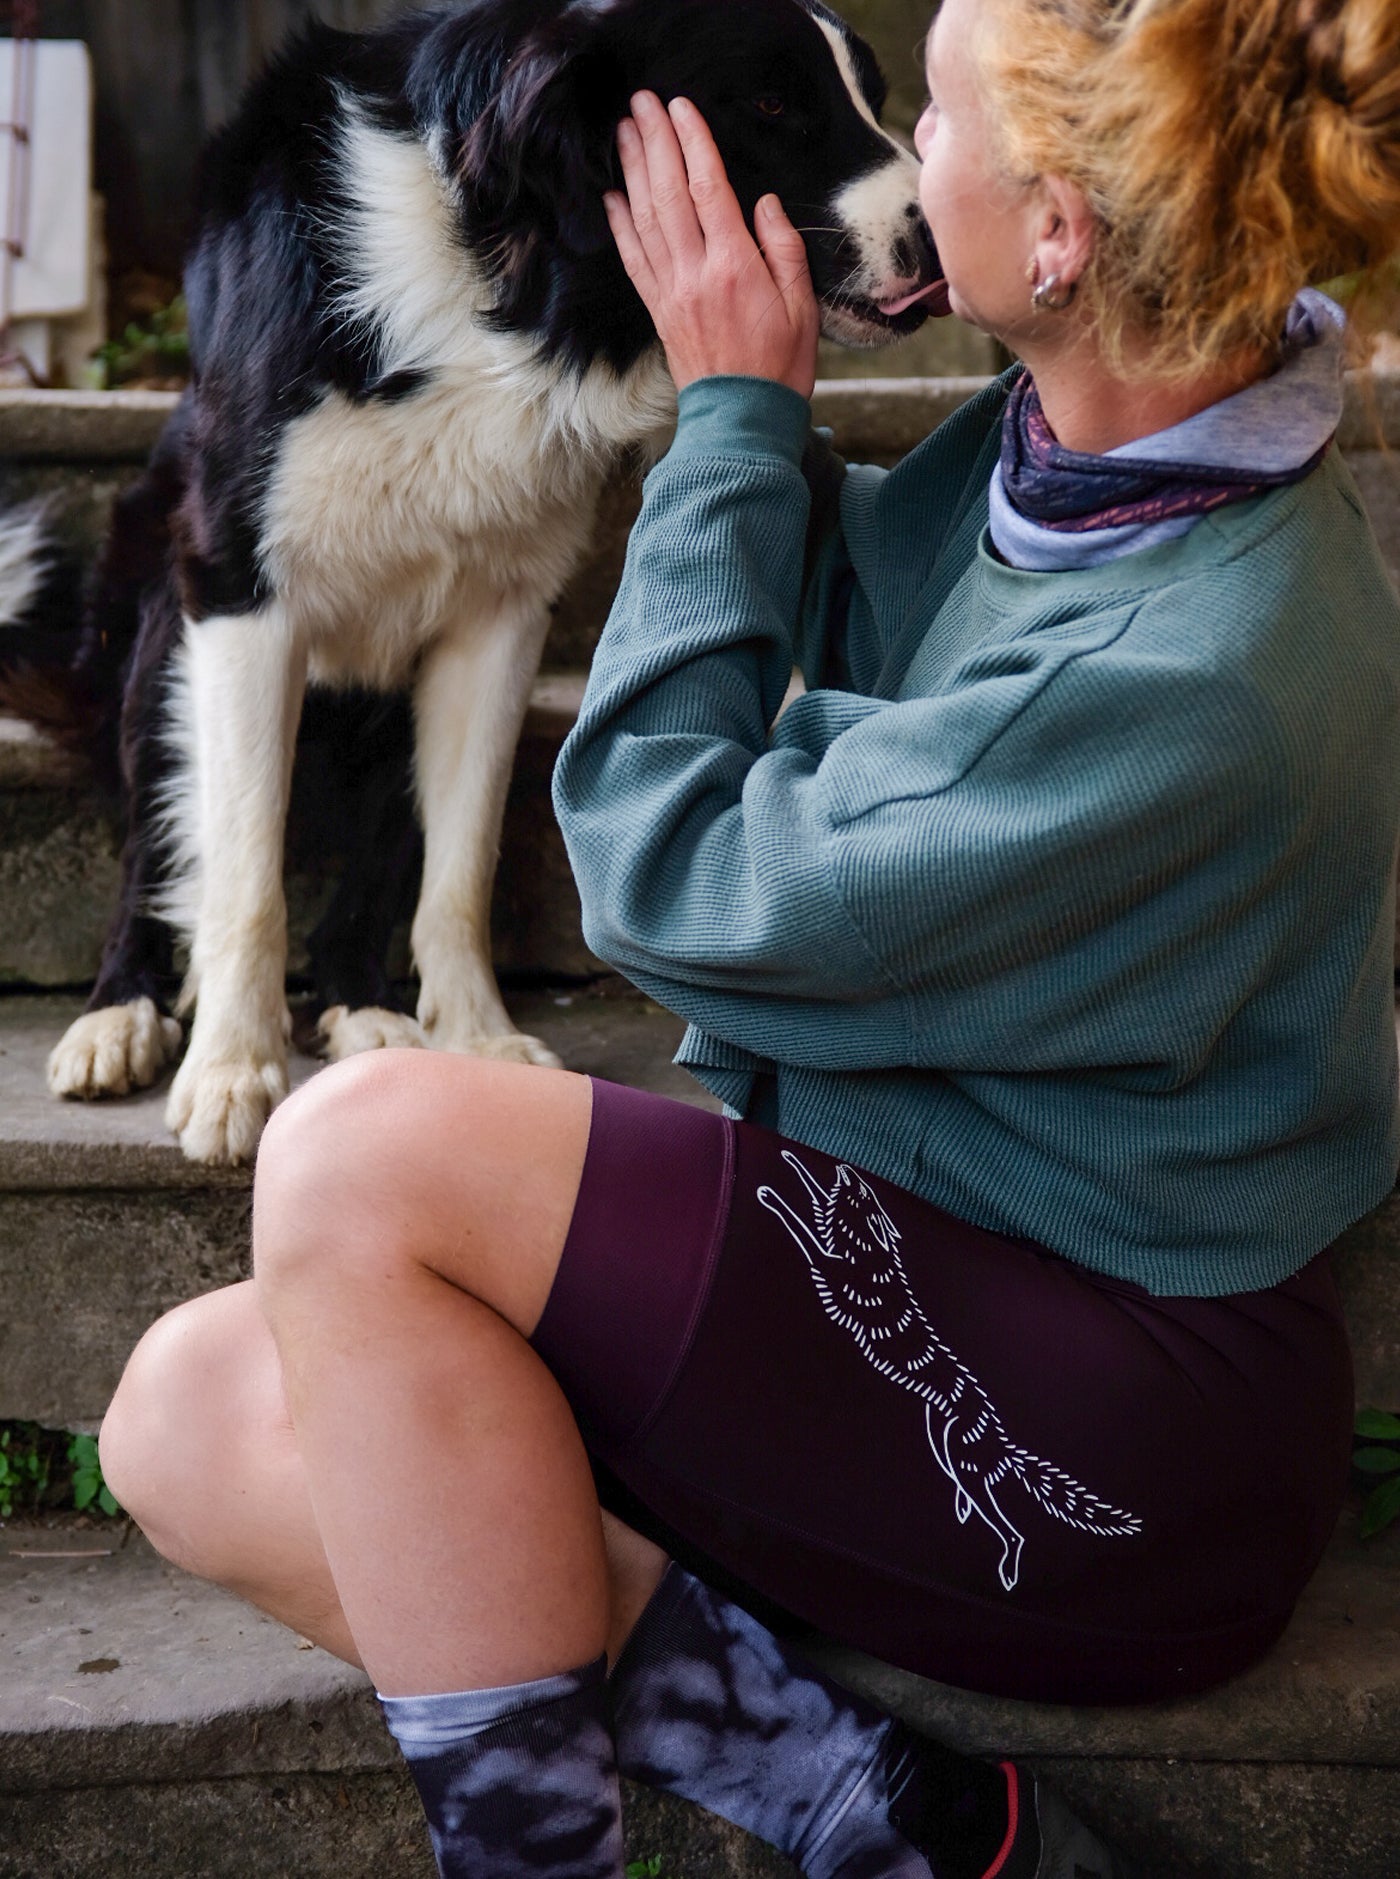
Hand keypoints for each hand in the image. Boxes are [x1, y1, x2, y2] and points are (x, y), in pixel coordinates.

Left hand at [604, 91, 819, 399]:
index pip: (707, 188)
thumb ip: (784, 250)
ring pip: (645, 219)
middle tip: (641, 102)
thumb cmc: (780, 366)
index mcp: (734, 265)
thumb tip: (764, 204)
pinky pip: (634, 260)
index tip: (680, 107)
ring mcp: (671, 292)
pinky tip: (611, 197)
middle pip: (667, 194)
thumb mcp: (803, 306)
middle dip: (653, 142)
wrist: (743, 420)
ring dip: (632, 171)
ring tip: (624, 132)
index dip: (692, 142)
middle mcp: (695, 273)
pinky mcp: (658, 310)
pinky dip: (620, 225)